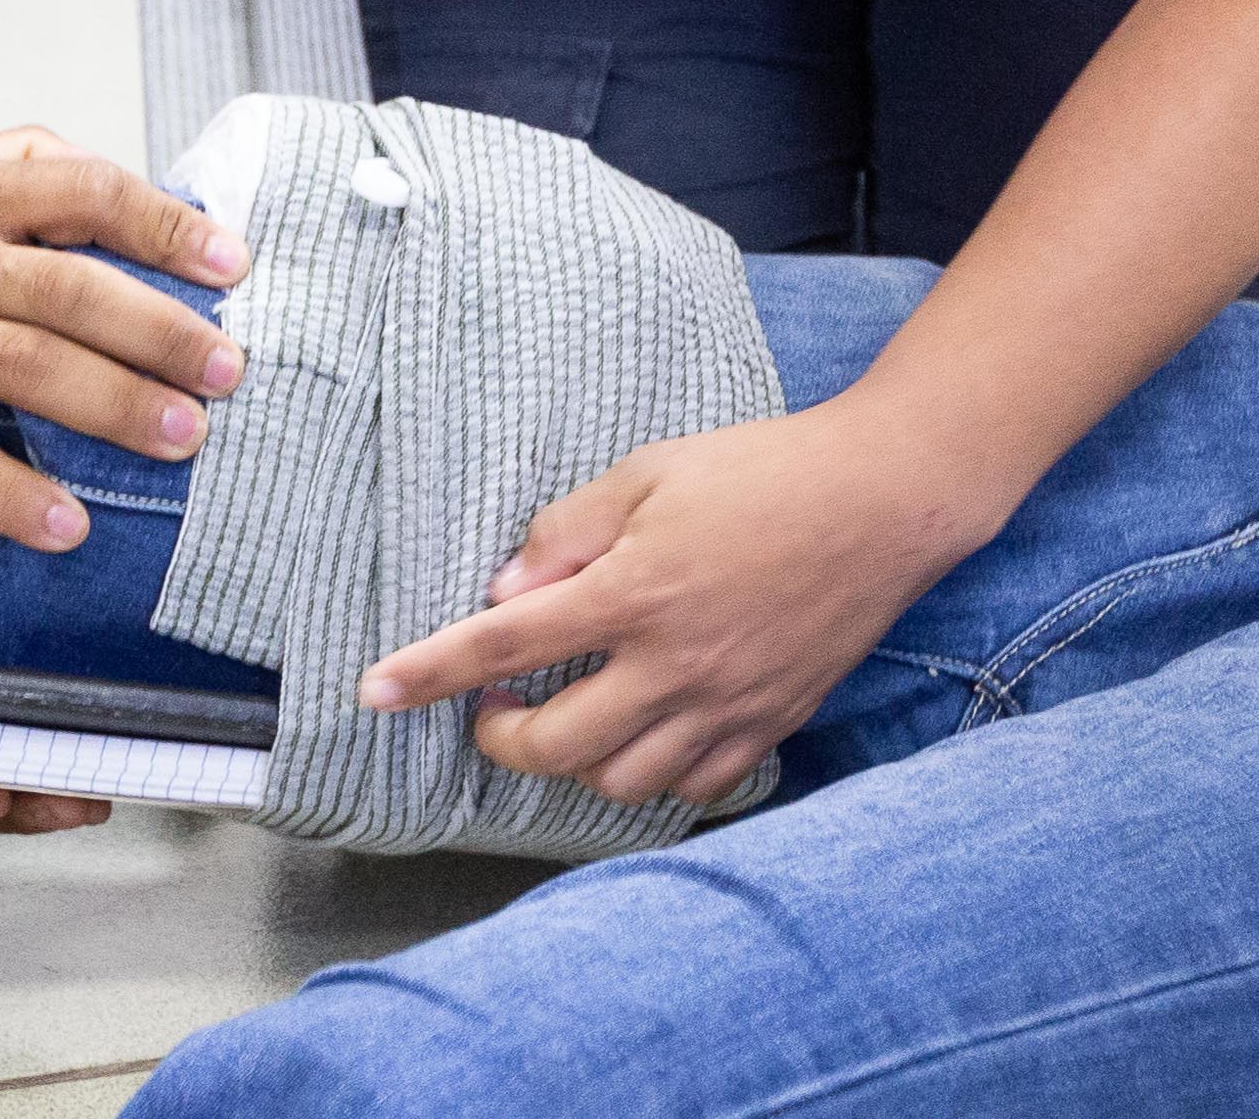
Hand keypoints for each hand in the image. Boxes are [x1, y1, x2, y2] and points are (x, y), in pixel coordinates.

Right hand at [0, 128, 246, 560]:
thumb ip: (18, 166)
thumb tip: (117, 179)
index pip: (80, 191)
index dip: (162, 222)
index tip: (230, 260)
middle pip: (69, 290)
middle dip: (161, 332)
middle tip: (229, 370)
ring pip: (24, 370)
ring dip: (114, 408)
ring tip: (182, 438)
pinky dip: (13, 494)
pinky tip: (67, 523)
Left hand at [353, 391, 1014, 810]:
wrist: (884, 502)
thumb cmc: (763, 472)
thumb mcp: (650, 472)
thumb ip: (568, 532)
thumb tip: (503, 593)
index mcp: (634, 593)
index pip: (505, 647)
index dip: (430, 672)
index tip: (374, 692)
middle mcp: (675, 664)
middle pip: (555, 745)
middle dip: (501, 737)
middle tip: (494, 704)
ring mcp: (727, 704)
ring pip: (620, 780)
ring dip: (575, 760)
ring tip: (570, 715)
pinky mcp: (771, 724)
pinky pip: (693, 787)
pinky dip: (653, 775)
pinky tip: (643, 733)